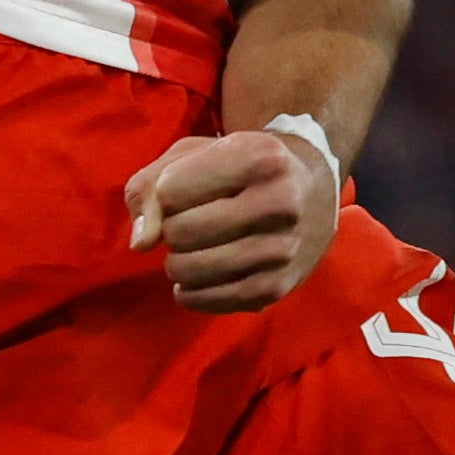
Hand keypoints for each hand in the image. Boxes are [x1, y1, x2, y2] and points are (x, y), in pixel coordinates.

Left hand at [125, 117, 342, 311]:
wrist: (312, 190)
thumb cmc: (242, 166)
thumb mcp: (195, 154)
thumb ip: (150, 186)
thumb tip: (141, 243)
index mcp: (259, 158)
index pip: (171, 192)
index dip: (165, 195)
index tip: (185, 191)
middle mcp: (279, 203)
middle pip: (180, 233)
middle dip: (172, 230)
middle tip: (190, 222)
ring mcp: (282, 251)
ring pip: (190, 270)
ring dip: (178, 262)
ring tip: (194, 248)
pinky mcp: (277, 288)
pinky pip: (208, 301)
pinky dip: (190, 292)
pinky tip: (198, 277)